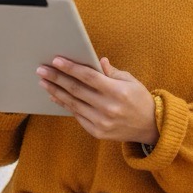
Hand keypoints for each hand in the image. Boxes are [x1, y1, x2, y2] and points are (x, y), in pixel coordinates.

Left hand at [37, 56, 159, 144]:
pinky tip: (56, 96)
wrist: (150, 127)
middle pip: (76, 90)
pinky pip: (77, 115)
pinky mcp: (97, 132)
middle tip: (42, 70)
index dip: (71, 68)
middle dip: (57, 78)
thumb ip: (111, 72)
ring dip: (56, 91)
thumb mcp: (130, 81)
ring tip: (44, 82)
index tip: (56, 60)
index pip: (89, 77)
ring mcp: (101, 122)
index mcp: (117, 91)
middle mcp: (108, 108)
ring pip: (73, 104)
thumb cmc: (139, 99)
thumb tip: (96, 61)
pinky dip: (65, 105)